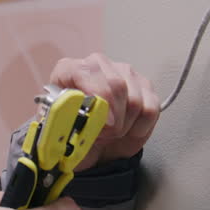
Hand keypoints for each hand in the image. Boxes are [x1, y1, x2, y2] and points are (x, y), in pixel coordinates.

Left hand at [50, 52, 159, 170]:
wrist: (91, 144)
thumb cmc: (73, 135)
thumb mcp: (59, 131)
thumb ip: (63, 120)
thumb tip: (75, 114)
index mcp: (69, 70)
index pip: (86, 71)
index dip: (99, 96)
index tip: (105, 122)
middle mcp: (98, 65)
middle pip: (116, 85)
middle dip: (114, 119)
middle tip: (105, 135)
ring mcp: (123, 73)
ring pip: (135, 100)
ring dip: (125, 125)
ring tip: (112, 133)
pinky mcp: (144, 86)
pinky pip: (151, 108)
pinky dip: (140, 127)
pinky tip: (128, 130)